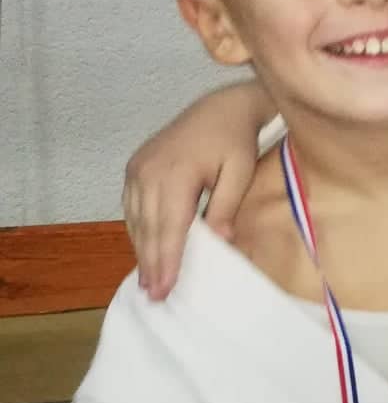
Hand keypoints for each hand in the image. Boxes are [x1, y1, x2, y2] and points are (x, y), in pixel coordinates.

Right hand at [122, 84, 268, 299]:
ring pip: (136, 219)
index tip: (165, 288)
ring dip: (142, 250)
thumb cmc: (236, 141)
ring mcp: (137, 169)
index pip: (169, 228)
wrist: (220, 107)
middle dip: (152, 263)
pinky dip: (138, 230)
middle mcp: (147, 172)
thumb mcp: (240, 173)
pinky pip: (132, 206)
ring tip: (148, 281)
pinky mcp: (135, 167)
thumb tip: (220, 242)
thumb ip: (227, 207)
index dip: (167, 260)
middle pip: (148, 228)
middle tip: (155, 295)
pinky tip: (145, 249)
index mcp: (174, 174)